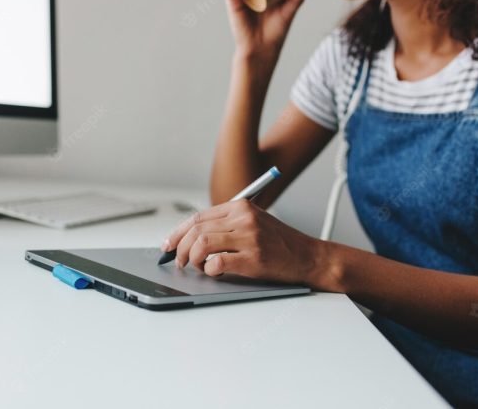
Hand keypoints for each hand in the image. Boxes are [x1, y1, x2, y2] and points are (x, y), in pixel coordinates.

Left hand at [161, 199, 321, 283]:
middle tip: (177, 261)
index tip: (168, 244)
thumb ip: (226, 223)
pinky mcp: (253, 258)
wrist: (309, 257)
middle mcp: (243, 218)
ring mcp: (249, 238)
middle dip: (179, 248)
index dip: (177, 232)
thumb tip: (189, 236)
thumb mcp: (253, 222)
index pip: (198, 217)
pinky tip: (213, 271)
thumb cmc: (278, 242)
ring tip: (195, 267)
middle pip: (196, 230)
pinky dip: (209, 270)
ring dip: (191, 259)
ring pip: (201, 245)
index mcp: (240, 206)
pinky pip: (217, 263)